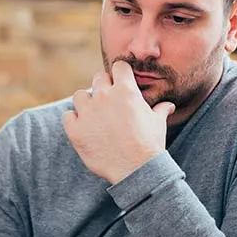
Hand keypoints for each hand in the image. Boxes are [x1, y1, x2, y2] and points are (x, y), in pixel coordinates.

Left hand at [63, 61, 175, 183]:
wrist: (136, 170)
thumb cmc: (149, 145)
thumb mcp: (158, 124)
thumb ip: (160, 110)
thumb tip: (168, 106)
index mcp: (126, 90)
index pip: (119, 66)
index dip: (120, 74)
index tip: (121, 83)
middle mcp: (104, 96)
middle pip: (98, 78)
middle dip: (103, 87)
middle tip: (108, 103)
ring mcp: (88, 112)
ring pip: (80, 95)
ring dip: (86, 103)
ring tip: (94, 116)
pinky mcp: (75, 129)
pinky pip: (67, 116)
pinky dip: (74, 121)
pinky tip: (84, 128)